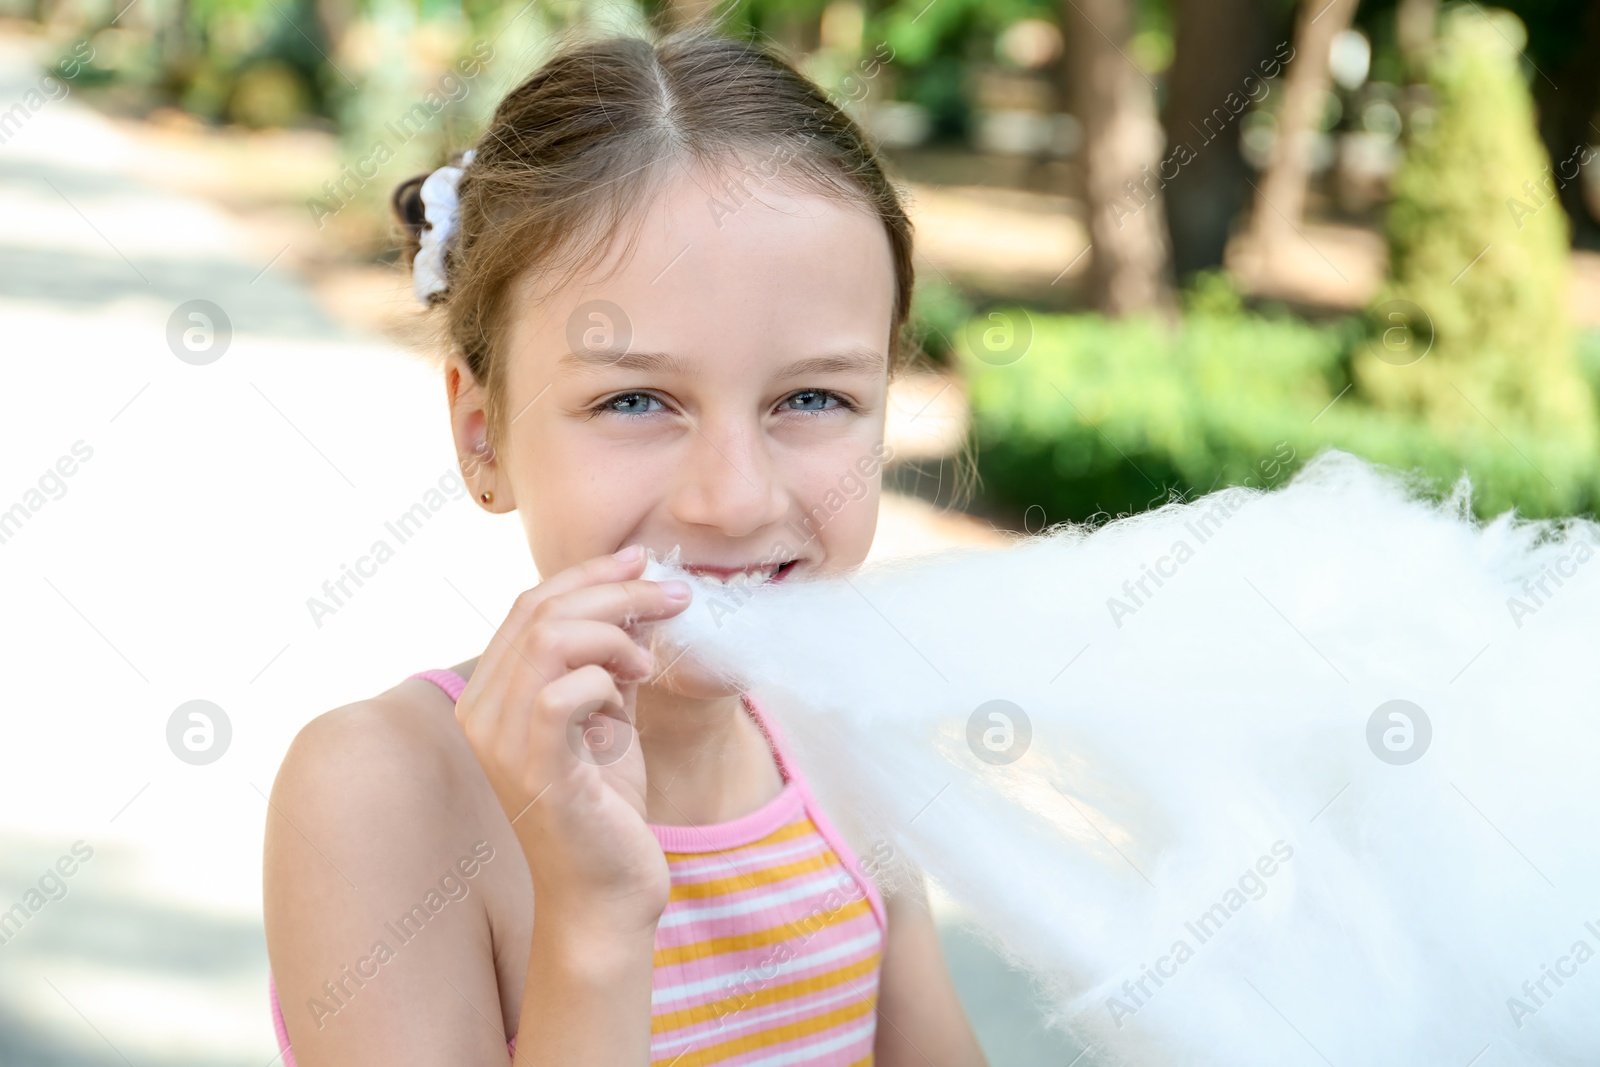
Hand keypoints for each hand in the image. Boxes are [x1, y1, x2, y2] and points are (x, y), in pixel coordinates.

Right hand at [454, 545, 690, 933]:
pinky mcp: (536, 773)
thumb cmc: (607, 808)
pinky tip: (630, 691)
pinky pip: (561, 693)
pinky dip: (604, 677)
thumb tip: (635, 598)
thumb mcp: (609, 716)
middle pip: (538, 612)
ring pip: (547, 640)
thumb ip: (609, 660)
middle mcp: (481, 714)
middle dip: (614, 590)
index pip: (527, 606)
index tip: (642, 561)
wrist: (609, 893)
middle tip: (673, 595)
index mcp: (491, 695)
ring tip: (647, 660)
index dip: (587, 573)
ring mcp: (501, 745)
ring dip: (614, 631)